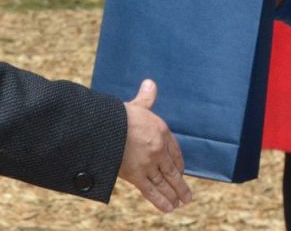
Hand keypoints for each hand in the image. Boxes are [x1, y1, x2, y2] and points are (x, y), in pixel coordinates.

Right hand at [118, 80, 190, 212]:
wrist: (103, 126)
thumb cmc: (118, 115)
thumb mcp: (136, 106)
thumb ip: (146, 99)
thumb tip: (150, 83)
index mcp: (161, 131)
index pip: (175, 152)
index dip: (179, 164)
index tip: (181, 172)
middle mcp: (158, 149)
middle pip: (173, 171)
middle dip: (180, 185)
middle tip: (187, 197)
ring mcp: (149, 163)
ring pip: (165, 183)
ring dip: (174, 195)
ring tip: (181, 203)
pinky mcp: (137, 175)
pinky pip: (152, 191)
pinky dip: (161, 201)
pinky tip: (169, 208)